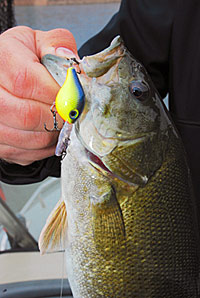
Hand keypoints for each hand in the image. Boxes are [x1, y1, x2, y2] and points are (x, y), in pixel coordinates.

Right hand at [0, 26, 77, 164]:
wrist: (7, 77)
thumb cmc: (26, 60)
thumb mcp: (41, 43)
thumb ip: (58, 46)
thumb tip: (71, 69)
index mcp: (0, 59)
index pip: (25, 82)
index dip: (56, 94)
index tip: (74, 98)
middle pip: (26, 115)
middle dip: (58, 117)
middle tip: (73, 113)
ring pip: (29, 139)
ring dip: (55, 134)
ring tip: (63, 121)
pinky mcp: (0, 144)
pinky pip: (29, 153)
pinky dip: (47, 146)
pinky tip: (51, 131)